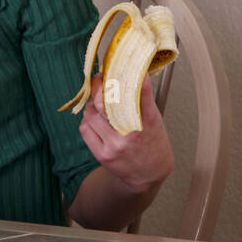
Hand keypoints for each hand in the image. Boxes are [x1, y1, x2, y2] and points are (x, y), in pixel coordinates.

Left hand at [79, 75, 173, 194]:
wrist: (149, 174)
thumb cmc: (153, 143)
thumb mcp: (155, 119)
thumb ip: (142, 99)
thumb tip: (131, 73)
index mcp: (148, 122)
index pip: (138, 93)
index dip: (129, 77)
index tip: (121, 67)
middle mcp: (130, 134)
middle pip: (105, 102)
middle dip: (98, 86)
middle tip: (100, 78)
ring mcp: (114, 145)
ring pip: (91, 114)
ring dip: (92, 103)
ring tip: (98, 100)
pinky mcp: (102, 154)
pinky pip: (85, 129)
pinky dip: (88, 119)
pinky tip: (95, 118)